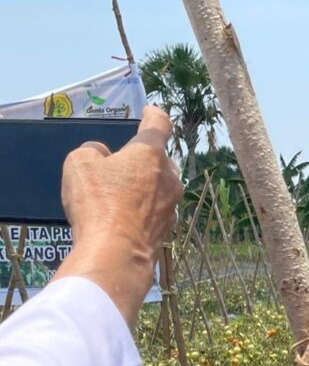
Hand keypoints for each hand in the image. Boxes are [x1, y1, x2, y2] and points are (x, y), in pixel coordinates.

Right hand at [56, 105, 182, 323]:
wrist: (117, 253)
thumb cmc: (98, 203)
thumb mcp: (80, 164)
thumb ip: (92, 151)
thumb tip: (103, 155)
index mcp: (150, 153)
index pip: (158, 124)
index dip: (153, 114)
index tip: (149, 112)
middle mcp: (169, 177)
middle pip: (160, 159)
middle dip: (143, 159)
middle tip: (121, 165)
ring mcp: (172, 205)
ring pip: (160, 187)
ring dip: (144, 186)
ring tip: (119, 196)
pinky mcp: (168, 228)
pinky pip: (156, 210)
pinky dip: (143, 210)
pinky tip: (125, 218)